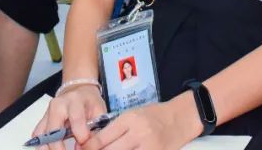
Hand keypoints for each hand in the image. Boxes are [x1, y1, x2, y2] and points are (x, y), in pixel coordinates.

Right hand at [33, 84, 106, 149]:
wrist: (79, 91)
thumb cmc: (90, 102)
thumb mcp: (99, 112)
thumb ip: (95, 129)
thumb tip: (87, 147)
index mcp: (74, 101)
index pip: (76, 119)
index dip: (81, 136)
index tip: (85, 144)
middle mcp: (57, 105)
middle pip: (53, 130)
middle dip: (60, 148)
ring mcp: (47, 112)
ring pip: (41, 134)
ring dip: (48, 148)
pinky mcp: (42, 120)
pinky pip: (37, 135)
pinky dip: (42, 145)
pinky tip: (50, 149)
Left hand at [82, 97, 200, 149]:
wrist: (181, 118)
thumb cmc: (155, 115)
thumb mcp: (133, 115)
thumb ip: (115, 128)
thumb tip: (94, 143)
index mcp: (129, 120)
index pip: (103, 138)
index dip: (88, 147)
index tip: (80, 149)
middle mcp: (138, 134)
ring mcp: (148, 148)